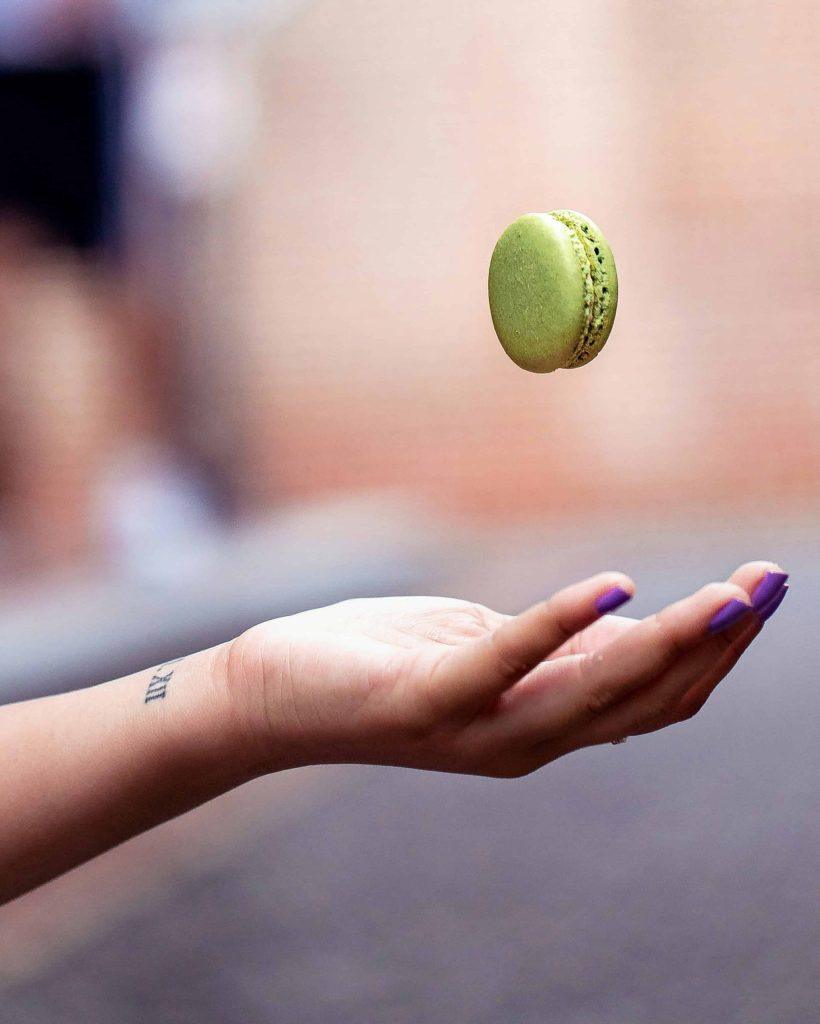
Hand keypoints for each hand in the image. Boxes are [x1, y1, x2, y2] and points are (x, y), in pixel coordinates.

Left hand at [229, 561, 785, 777]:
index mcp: (543, 724)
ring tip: (726, 594)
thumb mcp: (483, 649)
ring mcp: (476, 730)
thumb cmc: (382, 661)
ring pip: (594, 692)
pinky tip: (612, 587)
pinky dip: (561, 626)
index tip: (760, 595)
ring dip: (668, 640)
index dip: (716, 655)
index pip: (654, 700)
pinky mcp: (425, 703)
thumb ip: (552, 649)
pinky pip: (505, 665)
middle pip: (643, 700)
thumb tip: (627, 618)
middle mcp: (523, 741)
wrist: (271, 695)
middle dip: (716, 643)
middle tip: (768, 583)